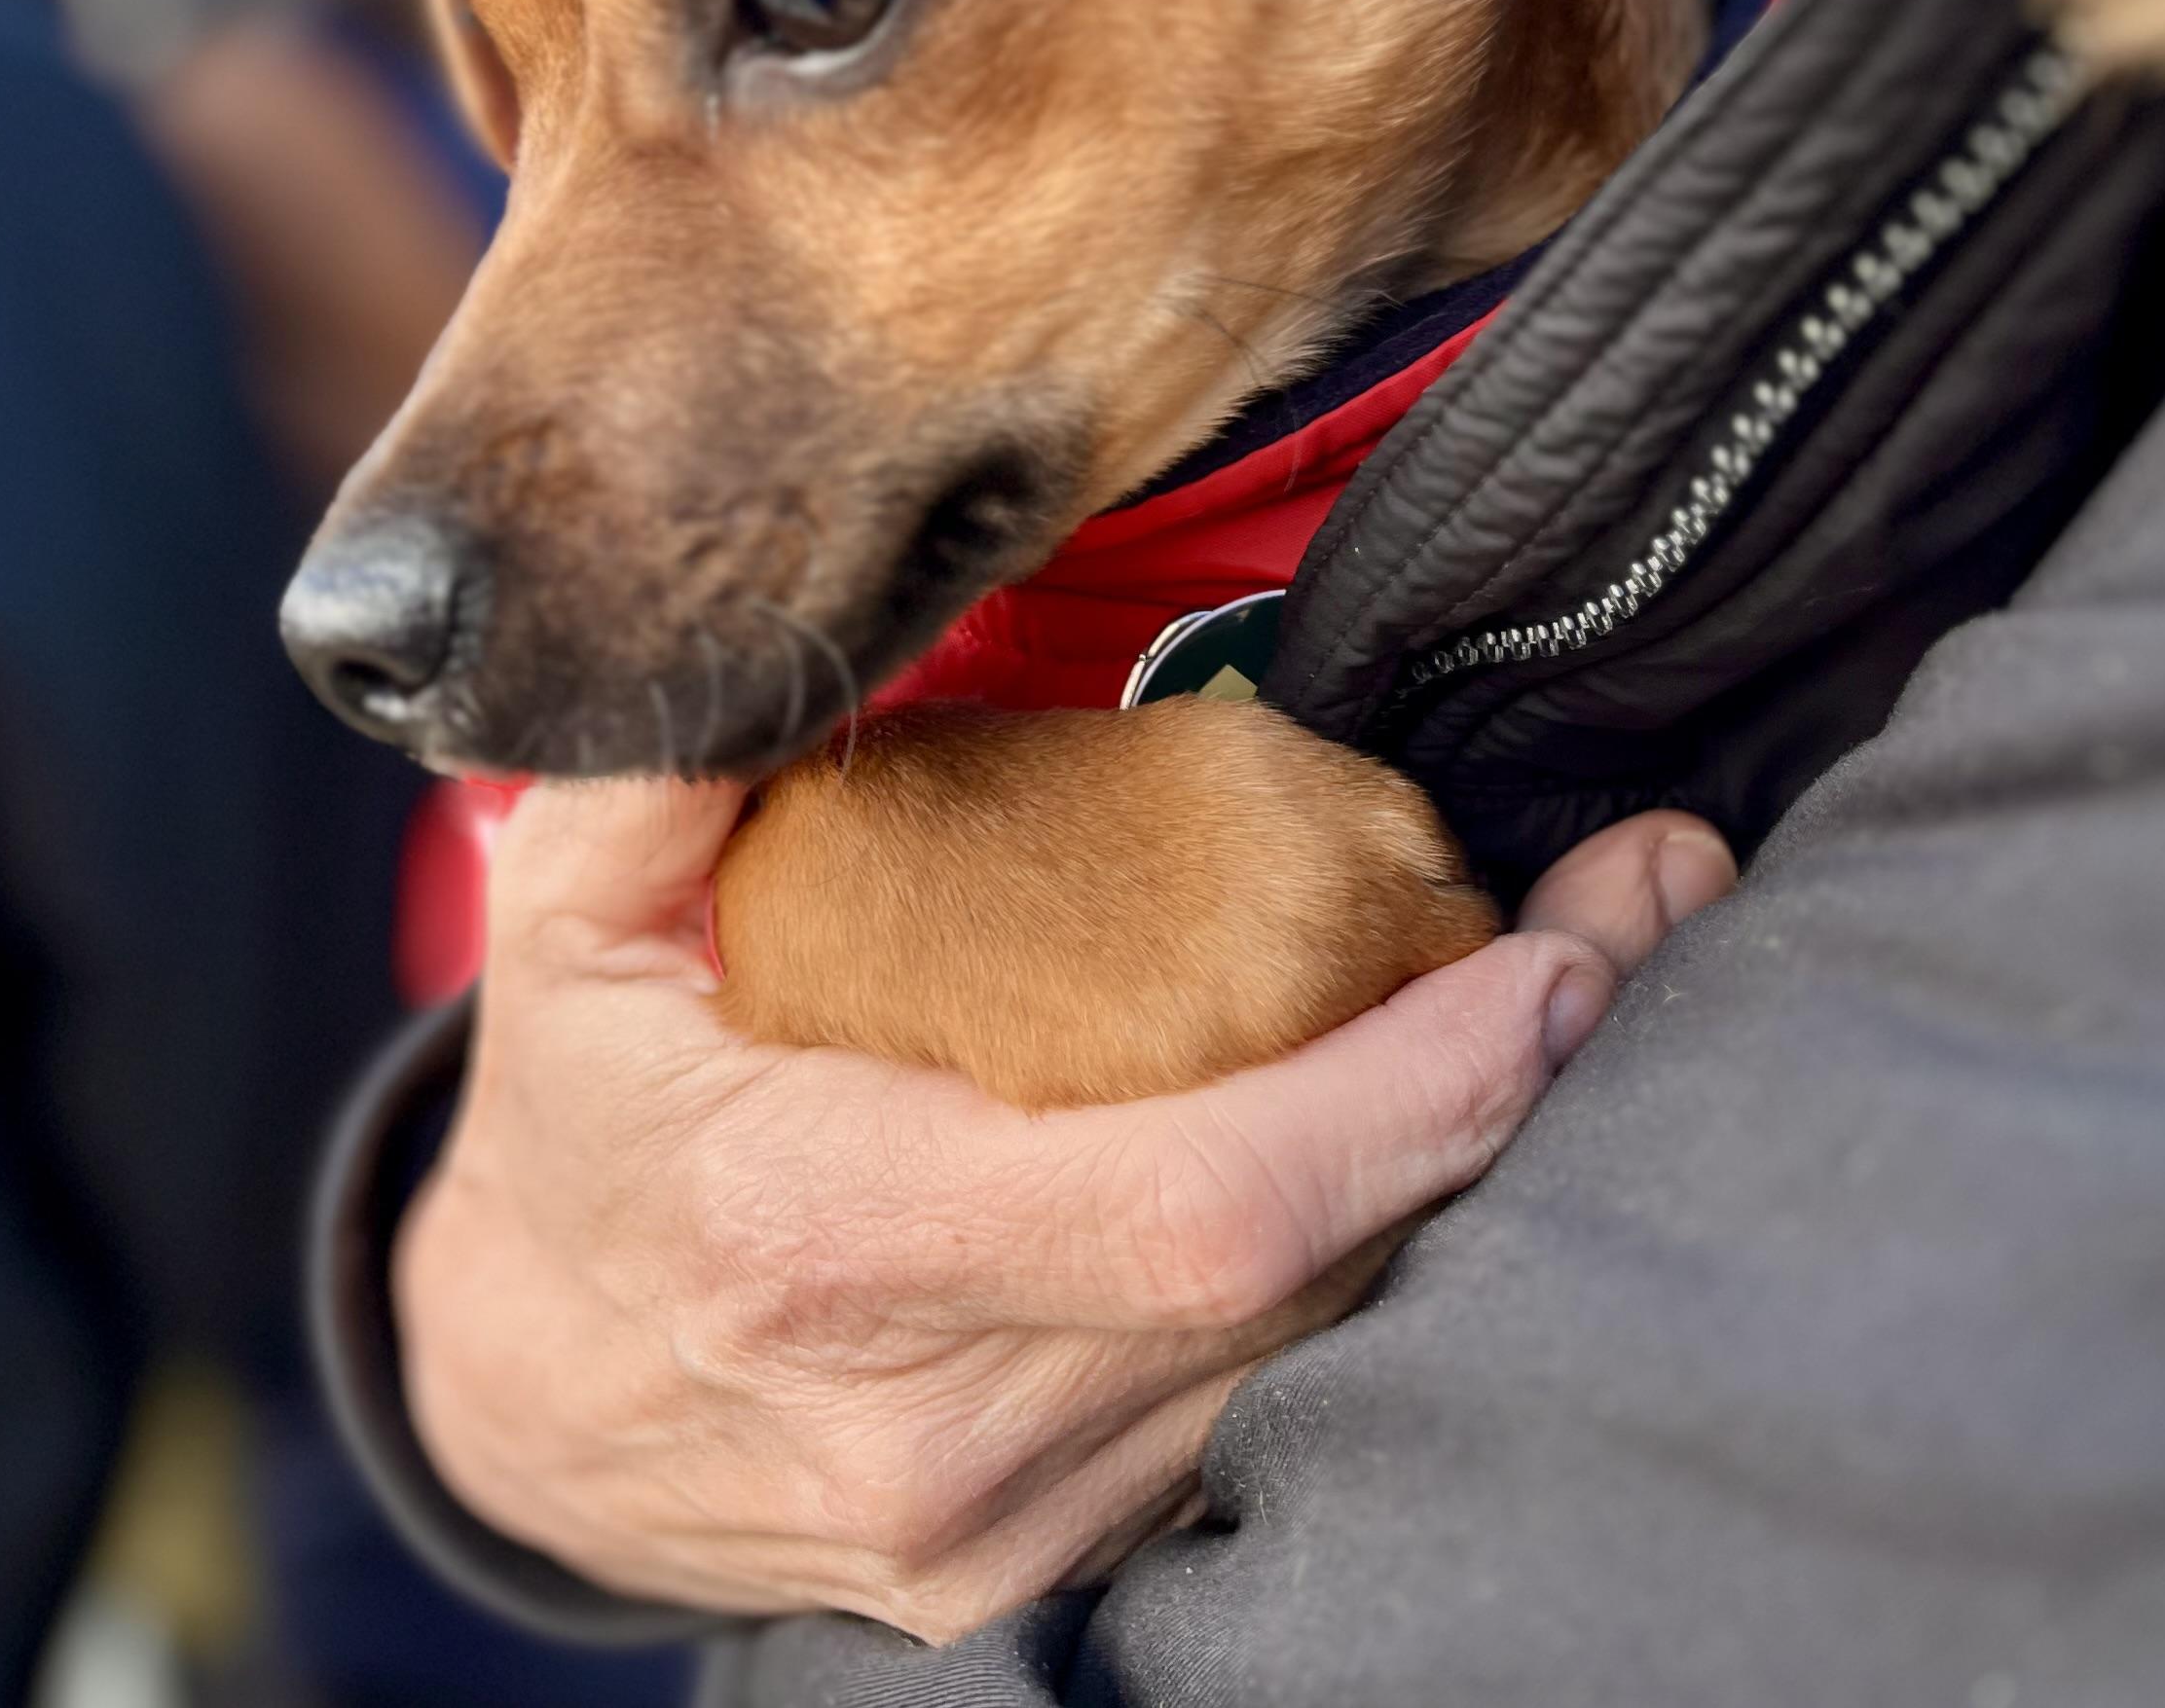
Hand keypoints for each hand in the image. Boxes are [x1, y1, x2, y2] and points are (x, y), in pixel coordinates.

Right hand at [397, 781, 1732, 1642]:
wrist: (521, 1386)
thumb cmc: (583, 1122)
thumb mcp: (572, 920)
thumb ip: (670, 758)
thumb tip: (809, 599)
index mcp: (830, 1243)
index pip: (1202, 1209)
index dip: (1415, 1096)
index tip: (1559, 957)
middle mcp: (938, 1432)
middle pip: (1312, 1292)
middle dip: (1508, 1106)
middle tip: (1642, 915)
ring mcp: (999, 1529)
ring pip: (1313, 1364)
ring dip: (1466, 1186)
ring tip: (1576, 993)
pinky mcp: (1038, 1565)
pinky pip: (1259, 1414)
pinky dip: (1369, 1271)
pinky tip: (1435, 1130)